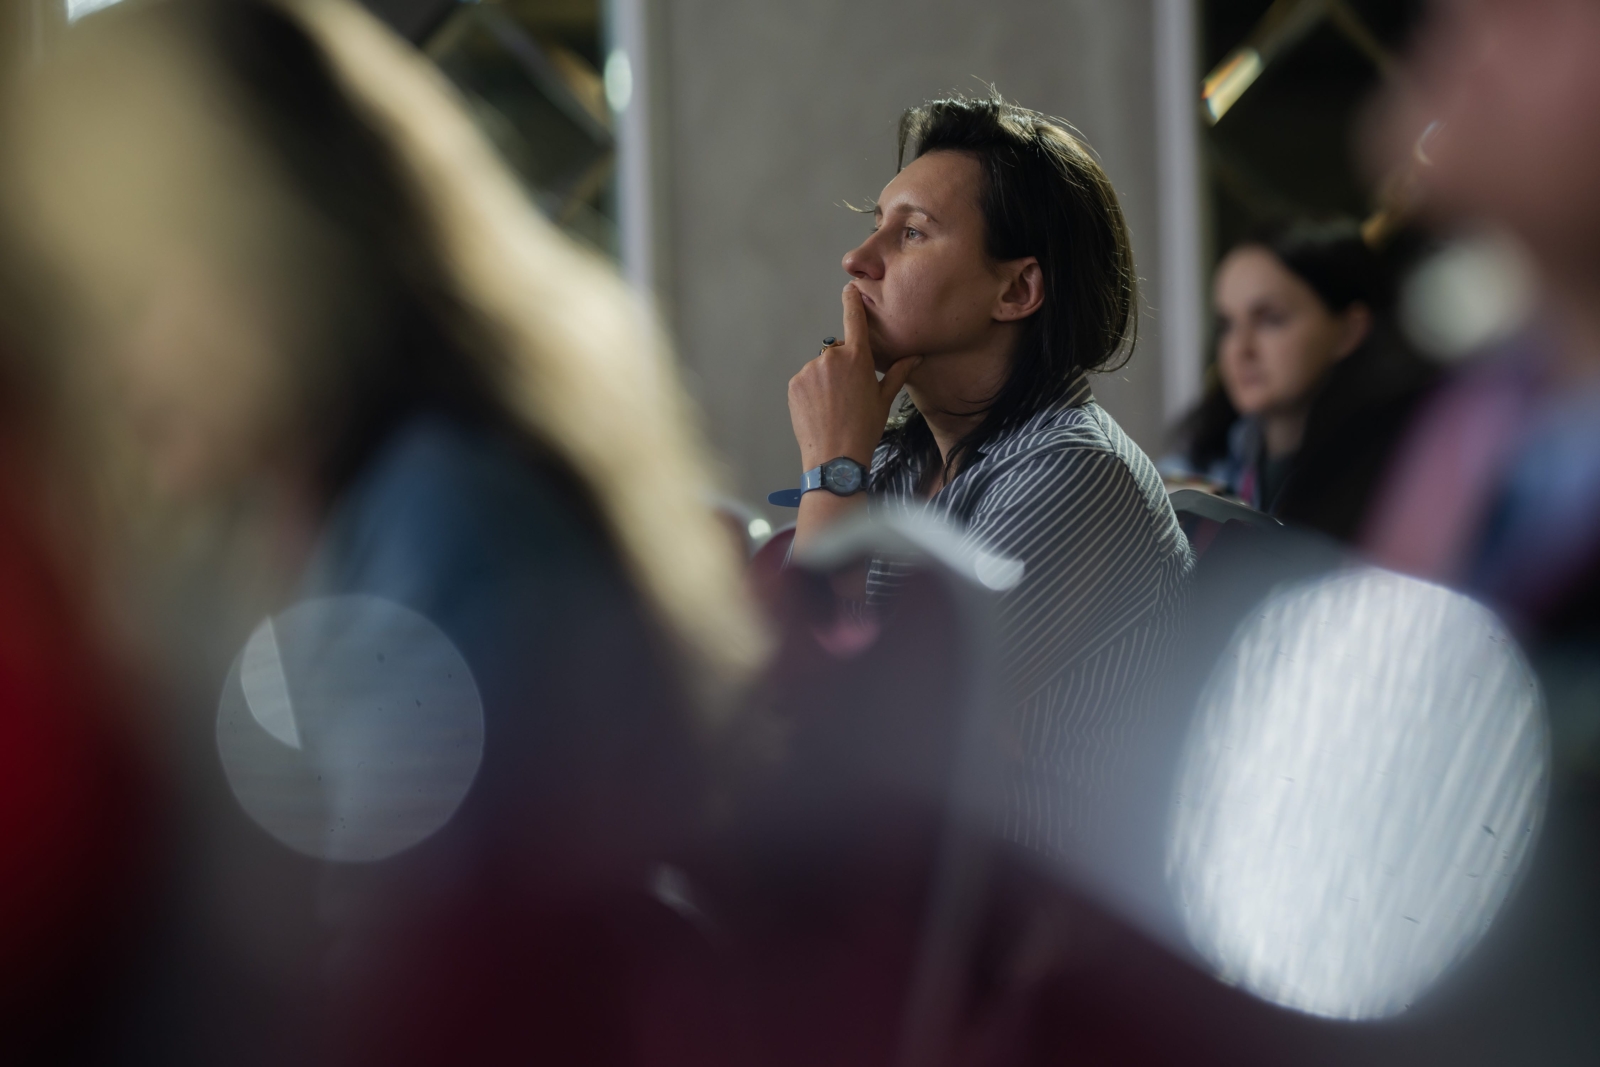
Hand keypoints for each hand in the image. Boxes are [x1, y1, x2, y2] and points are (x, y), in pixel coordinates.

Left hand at [786, 285, 920, 470]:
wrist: (834, 456)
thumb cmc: (864, 429)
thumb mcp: (884, 400)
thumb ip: (897, 373)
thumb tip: (916, 356)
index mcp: (857, 358)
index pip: (854, 319)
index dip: (852, 301)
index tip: (849, 288)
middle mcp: (832, 357)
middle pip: (838, 352)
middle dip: (843, 366)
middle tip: (849, 394)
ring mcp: (810, 370)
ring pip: (820, 367)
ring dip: (826, 379)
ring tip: (834, 406)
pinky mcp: (794, 383)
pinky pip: (806, 380)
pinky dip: (811, 390)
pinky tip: (820, 410)